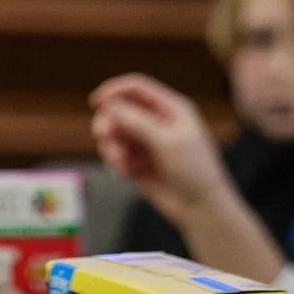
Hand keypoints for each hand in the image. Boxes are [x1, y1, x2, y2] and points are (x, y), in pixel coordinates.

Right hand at [89, 74, 231, 227]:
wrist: (198, 205)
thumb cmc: (193, 169)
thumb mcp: (166, 141)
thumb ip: (137, 122)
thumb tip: (110, 106)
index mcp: (170, 108)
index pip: (136, 88)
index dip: (114, 90)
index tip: (95, 101)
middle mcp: (156, 121)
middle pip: (119, 110)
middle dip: (109, 123)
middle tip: (104, 137)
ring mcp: (145, 142)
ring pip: (114, 134)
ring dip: (111, 146)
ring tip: (121, 162)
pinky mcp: (136, 162)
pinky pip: (116, 154)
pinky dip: (116, 162)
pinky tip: (127, 173)